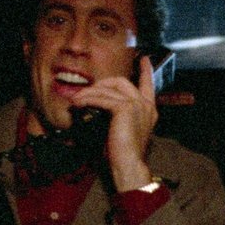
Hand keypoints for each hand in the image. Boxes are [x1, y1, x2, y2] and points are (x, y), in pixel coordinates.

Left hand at [73, 55, 158, 190]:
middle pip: (121, 81)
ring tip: (75, 101)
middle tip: (86, 91)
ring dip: (89, 93)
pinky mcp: (125, 108)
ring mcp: (137, 105)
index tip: (145, 59)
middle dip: (101, 83)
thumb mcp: (123, 130)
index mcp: (149, 110)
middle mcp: (145, 105)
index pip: (148, 85)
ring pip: (108, 89)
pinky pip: (102, 98)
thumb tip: (96, 105)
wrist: (129, 166)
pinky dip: (88, 100)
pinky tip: (78, 104)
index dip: (146, 71)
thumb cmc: (123, 154)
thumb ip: (117, 115)